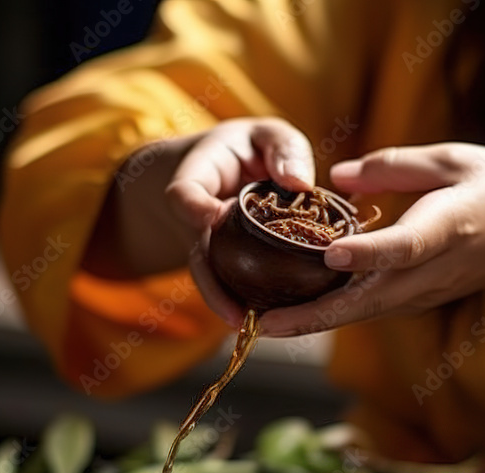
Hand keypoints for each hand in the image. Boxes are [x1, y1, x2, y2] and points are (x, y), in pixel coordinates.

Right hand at [84, 117, 315, 326]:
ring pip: (208, 278)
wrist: (225, 170)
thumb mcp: (266, 134)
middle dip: (211, 283)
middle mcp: (196, 219)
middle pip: (195, 253)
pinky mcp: (222, 265)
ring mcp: (206, 247)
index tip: (211, 215)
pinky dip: (239, 305)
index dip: (193, 206)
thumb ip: (284, 149)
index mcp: (198, 177)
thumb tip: (300, 183)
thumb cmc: (250, 150)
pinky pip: (225, 286)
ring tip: (244, 325)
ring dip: (223, 303)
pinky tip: (259, 323)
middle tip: (234, 309)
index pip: (184, 193)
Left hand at [258, 143, 484, 335]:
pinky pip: (366, 312)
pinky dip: (330, 316)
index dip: (367, 254)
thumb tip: (338, 177)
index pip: (402, 247)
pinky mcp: (413, 303)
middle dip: (314, 317)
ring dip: (313, 324)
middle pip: (367, 302)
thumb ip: (394, 166)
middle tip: (263, 324)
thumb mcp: (455, 159)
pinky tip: (293, 314)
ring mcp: (422, 295)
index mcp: (446, 229)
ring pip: (361, 315)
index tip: (330, 256)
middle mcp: (431, 272)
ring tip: (263, 325)